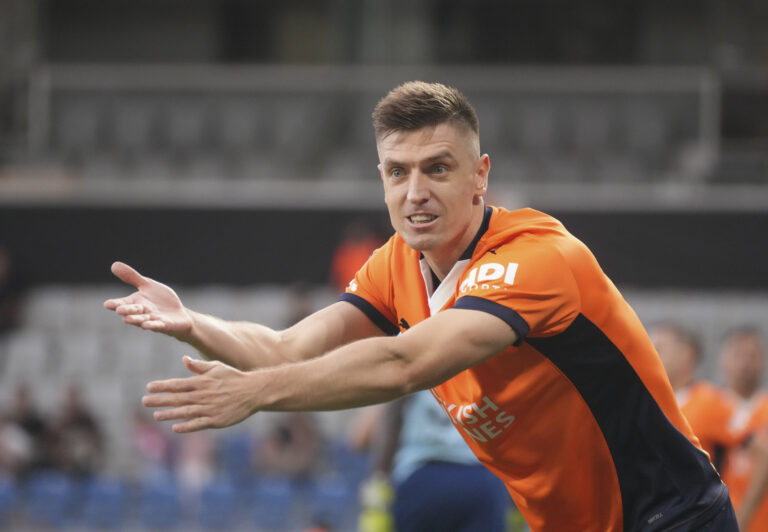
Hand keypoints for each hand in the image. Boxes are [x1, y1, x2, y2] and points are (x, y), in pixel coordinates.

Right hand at [104, 261, 192, 338]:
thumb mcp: (148, 285)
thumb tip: (114, 264)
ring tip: (127, 319)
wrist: (179, 314)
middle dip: (126, 310)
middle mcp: (142, 312)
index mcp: (135, 303)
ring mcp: (153, 320)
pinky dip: (152, 325)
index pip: (122, 303)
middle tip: (119, 309)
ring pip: (142, 320)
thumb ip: (132, 277)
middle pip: (132, 312)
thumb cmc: (161, 300)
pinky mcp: (165, 325)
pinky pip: (157, 325)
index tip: (107, 304)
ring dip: (135, 320)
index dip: (115, 304)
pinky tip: (146, 325)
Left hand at [142, 356, 258, 432]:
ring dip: (169, 413)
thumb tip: (183, 359)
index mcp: (202, 382)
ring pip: (185, 412)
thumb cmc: (234, 377)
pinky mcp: (216, 420)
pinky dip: (186, 426)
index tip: (149, 387)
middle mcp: (203, 395)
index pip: (178, 384)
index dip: (162, 386)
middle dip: (160, 400)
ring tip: (156, 415)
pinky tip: (175, 427)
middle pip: (177, 398)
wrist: (253, 391)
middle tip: (145, 401)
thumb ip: (199, 366)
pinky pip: (198, 424)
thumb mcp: (217, 367)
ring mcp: (209, 409)